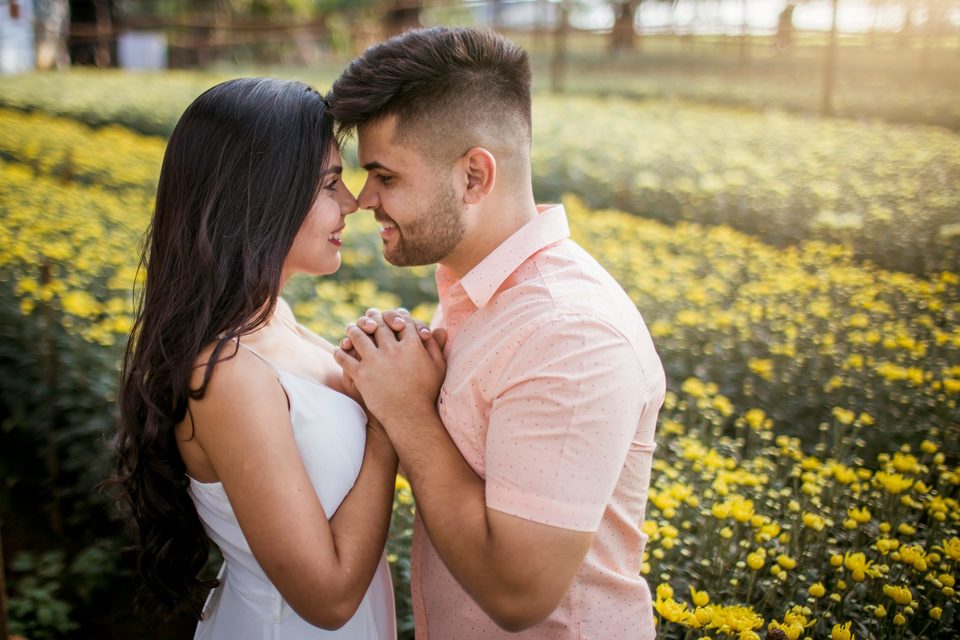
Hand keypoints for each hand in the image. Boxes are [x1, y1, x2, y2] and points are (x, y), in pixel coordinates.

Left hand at [333, 310, 445, 428]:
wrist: (411, 417)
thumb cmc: (427, 393)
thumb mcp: (438, 368)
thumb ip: (436, 347)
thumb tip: (437, 329)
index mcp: (412, 345)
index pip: (401, 320)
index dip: (395, 316)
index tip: (390, 317)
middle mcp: (392, 349)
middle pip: (378, 324)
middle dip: (372, 318)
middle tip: (367, 317)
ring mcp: (375, 361)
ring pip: (358, 336)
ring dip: (353, 330)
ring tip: (350, 329)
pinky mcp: (361, 375)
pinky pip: (345, 358)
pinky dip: (340, 352)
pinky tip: (339, 350)